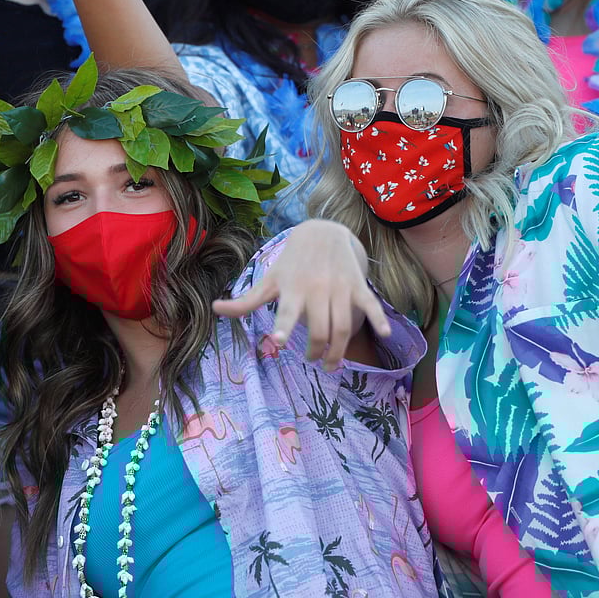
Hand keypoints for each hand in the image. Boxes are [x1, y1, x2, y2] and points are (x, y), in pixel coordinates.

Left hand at [213, 220, 392, 370]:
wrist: (322, 232)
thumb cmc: (291, 263)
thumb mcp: (269, 280)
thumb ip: (245, 300)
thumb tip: (214, 308)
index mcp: (292, 290)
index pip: (286, 311)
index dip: (282, 327)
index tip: (277, 341)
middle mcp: (316, 290)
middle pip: (319, 329)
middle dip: (316, 352)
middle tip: (312, 361)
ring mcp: (339, 288)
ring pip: (343, 326)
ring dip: (339, 351)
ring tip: (332, 365)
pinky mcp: (357, 285)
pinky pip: (371, 304)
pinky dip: (379, 319)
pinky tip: (385, 335)